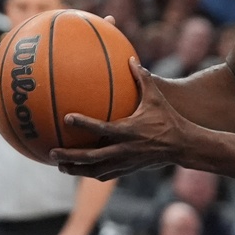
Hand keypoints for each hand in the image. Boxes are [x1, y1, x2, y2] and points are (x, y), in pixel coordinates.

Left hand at [51, 58, 188, 180]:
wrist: (182, 144)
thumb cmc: (168, 118)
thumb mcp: (156, 97)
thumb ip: (142, 78)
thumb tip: (131, 59)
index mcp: (129, 130)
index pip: (102, 128)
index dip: (84, 123)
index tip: (67, 118)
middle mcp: (124, 148)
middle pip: (92, 156)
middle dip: (71, 156)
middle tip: (53, 152)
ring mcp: (125, 161)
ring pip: (96, 170)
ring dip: (77, 169)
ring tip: (61, 167)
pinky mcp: (128, 169)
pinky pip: (105, 175)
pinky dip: (91, 174)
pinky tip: (82, 171)